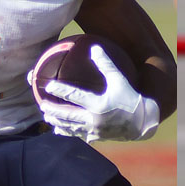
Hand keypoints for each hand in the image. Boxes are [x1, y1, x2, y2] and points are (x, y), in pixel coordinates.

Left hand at [37, 46, 159, 141]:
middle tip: (41, 105)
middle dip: (53, 110)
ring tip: (47, 118)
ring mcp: (95, 131)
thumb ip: (105, 64)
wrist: (142, 122)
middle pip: (68, 115)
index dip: (60, 90)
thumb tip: (94, 47)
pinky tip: (60, 130)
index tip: (48, 85)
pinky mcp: (96, 138)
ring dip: (58, 123)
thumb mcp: (119, 79)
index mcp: (98, 104)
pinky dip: (68, 133)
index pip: (75, 96)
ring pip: (71, 128)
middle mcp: (94, 119)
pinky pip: (79, 136)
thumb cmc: (130, 97)